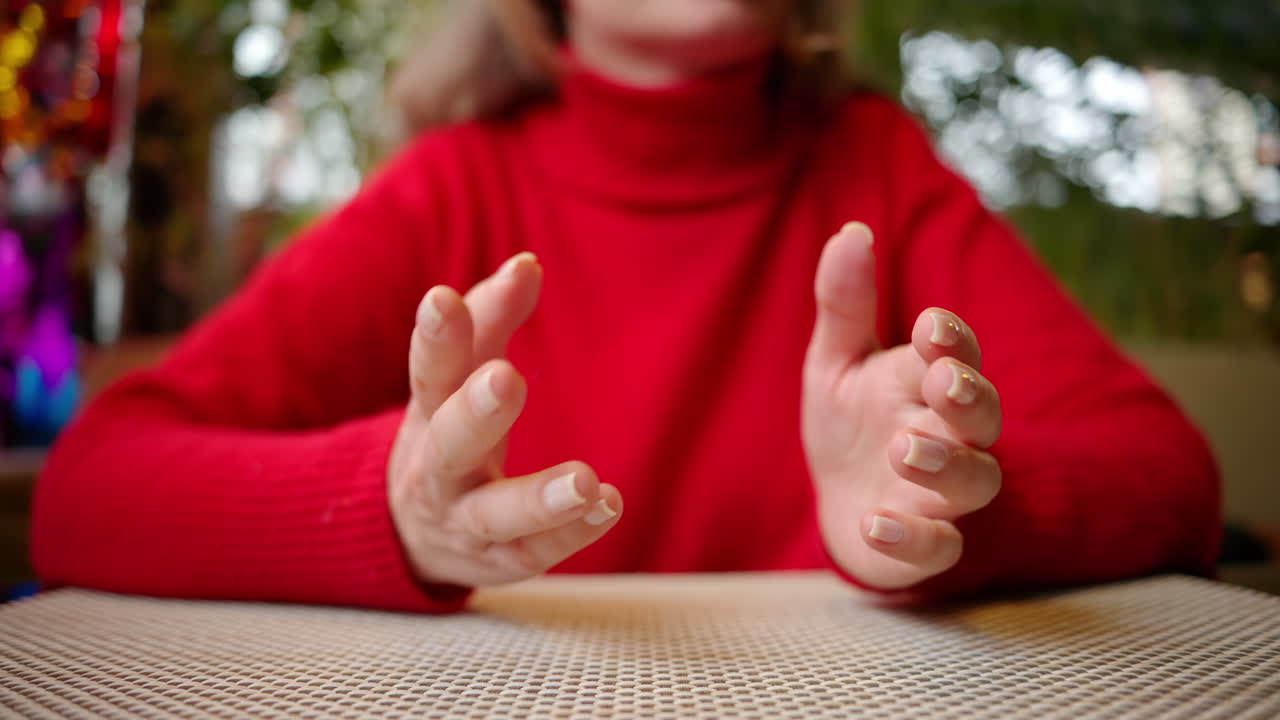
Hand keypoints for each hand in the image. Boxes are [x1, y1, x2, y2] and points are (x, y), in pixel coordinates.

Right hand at [388, 252, 622, 586]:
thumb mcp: (458, 378)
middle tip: (505, 380)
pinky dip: (570, 534)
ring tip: (586, 481)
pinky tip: (607, 506)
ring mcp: (466, 521)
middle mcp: (438, 469)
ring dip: (539, 499)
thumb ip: (491, 319)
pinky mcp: (501, 560)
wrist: (409, 533)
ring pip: (494, 515)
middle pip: (450, 443)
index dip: (436, 336)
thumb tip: (527, 262)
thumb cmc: (446, 431)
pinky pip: (535, 553)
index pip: (429, 371)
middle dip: (476, 412)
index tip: (442, 298)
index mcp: (429, 412)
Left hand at [803, 223, 1002, 590]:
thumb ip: (846, 304)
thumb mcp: (838, 362)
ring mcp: (942, 493)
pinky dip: (911, 537)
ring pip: (975, 480)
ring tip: (906, 449)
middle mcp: (948, 435)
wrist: (843, 504)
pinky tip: (873, 522)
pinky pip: (937, 547)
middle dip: (969, 396)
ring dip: (946, 464)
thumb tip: (852, 230)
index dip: (952, 341)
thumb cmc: (852, 424)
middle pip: (983, 415)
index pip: (956, 355)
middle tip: (943, 382)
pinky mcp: (926, 544)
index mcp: (928, 383)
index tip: (930, 324)